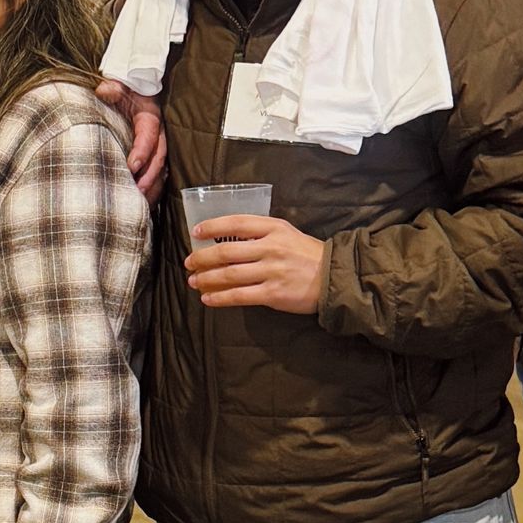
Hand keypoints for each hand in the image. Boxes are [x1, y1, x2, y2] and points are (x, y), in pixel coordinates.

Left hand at [95, 78, 167, 202]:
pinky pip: (156, 171)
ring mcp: (157, 144)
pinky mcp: (153, 152)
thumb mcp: (120, 85)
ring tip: (141, 201)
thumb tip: (103, 90)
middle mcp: (157, 133)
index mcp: (150, 117)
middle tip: (138, 191)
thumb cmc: (125, 90)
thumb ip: (113, 88)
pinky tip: (144, 199)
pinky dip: (153, 186)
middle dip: (150, 176)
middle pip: (158, 157)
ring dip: (153, 185)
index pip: (148, 136)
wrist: (135, 89)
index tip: (132, 166)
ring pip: (160, 167)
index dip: (142, 151)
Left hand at [186, 215, 324, 313]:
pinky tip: (208, 298)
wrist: (334, 277)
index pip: (236, 223)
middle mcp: (271, 247)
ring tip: (193, 281)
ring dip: (206, 278)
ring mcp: (271, 271)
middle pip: (226, 251)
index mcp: (274, 228)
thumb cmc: (307, 254)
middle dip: (202, 258)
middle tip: (189, 263)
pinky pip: (239, 296)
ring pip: (229, 275)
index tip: (196, 232)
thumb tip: (226, 239)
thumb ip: (260, 233)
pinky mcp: (273, 294)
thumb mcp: (287, 233)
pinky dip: (220, 298)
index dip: (213, 227)